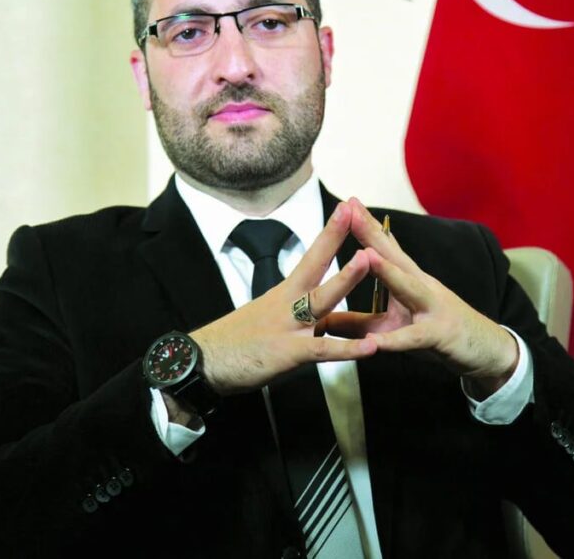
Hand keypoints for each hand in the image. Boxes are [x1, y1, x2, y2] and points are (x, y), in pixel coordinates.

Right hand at [189, 202, 377, 394]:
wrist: (203, 363)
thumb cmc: (235, 343)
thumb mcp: (270, 321)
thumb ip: (299, 317)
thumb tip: (320, 318)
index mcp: (284, 294)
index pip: (311, 257)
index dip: (329, 234)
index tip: (346, 209)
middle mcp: (287, 304)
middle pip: (315, 264)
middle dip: (334, 237)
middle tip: (354, 213)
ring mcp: (289, 326)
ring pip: (321, 299)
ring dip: (345, 278)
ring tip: (368, 260)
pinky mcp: (288, 353)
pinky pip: (323, 350)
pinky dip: (348, 349)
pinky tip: (371, 347)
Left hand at [316, 198, 518, 397]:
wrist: (484, 350)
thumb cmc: (437, 330)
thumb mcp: (394, 325)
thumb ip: (358, 322)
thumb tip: (323, 319)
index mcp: (409, 279)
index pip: (385, 247)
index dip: (366, 225)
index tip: (347, 203)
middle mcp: (421, 286)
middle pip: (393, 256)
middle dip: (371, 233)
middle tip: (350, 211)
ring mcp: (431, 308)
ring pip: (407, 288)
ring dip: (387, 272)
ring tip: (365, 257)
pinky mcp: (437, 336)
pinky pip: (412, 338)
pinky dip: (393, 340)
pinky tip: (374, 341)